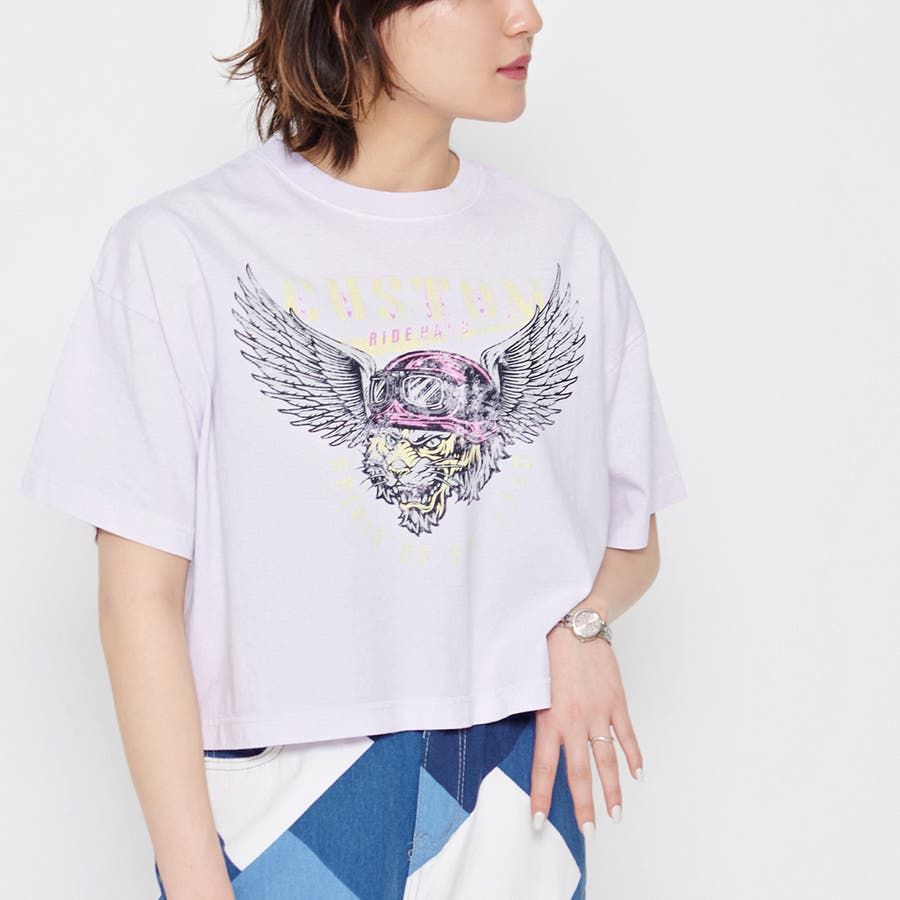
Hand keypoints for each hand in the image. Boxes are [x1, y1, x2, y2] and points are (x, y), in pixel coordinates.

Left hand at [530, 620, 642, 837]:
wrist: (576, 625)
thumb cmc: (550, 653)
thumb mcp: (535, 687)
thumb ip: (541, 718)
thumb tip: (541, 746)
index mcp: (549, 718)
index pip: (543, 767)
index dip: (541, 796)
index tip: (539, 822)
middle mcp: (574, 721)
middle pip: (579, 773)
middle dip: (583, 805)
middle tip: (588, 832)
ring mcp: (598, 712)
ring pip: (607, 760)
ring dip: (613, 790)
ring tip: (615, 815)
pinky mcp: (617, 702)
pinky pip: (627, 735)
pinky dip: (634, 757)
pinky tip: (638, 776)